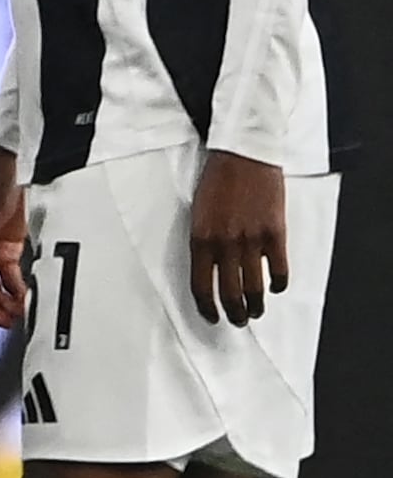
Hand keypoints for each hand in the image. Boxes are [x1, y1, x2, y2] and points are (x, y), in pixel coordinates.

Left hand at [189, 147, 291, 327]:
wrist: (243, 156)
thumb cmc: (217, 180)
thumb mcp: (198, 212)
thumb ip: (203, 241)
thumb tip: (209, 269)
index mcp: (200, 238)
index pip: (200, 285)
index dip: (206, 307)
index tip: (211, 316)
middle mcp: (225, 244)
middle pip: (228, 293)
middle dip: (233, 313)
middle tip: (237, 321)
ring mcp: (251, 240)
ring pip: (254, 288)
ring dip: (255, 306)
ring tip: (255, 312)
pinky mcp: (275, 234)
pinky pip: (278, 270)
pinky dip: (277, 284)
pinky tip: (275, 287)